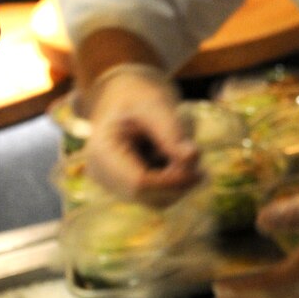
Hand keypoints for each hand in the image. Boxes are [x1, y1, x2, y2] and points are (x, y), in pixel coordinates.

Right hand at [82, 65, 199, 202]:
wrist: (124, 96)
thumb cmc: (137, 95)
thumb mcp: (154, 104)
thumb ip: (172, 131)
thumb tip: (193, 158)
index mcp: (101, 153)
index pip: (139, 184)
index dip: (172, 179)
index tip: (197, 162)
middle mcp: (103, 176)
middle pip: (150, 197)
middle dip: (179, 179)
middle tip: (194, 150)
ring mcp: (114, 187)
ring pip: (159, 201)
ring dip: (179, 180)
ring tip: (180, 146)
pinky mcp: (128, 191)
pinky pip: (160, 197)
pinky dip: (175, 180)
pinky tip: (172, 156)